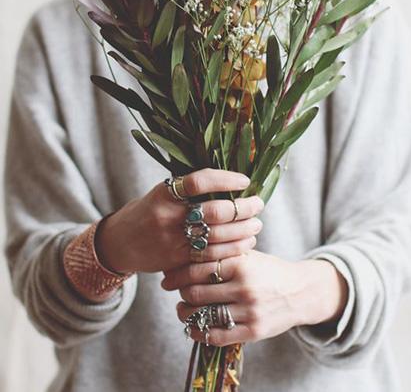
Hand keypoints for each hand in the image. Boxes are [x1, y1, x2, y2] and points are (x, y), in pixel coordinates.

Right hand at [95, 169, 263, 274]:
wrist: (120, 243)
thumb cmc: (149, 211)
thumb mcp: (163, 193)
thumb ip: (189, 188)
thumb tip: (231, 180)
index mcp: (164, 193)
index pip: (199, 181)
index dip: (225, 180)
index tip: (245, 180)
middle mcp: (167, 216)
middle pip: (213, 212)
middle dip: (242, 208)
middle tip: (258, 205)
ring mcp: (171, 241)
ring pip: (215, 238)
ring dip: (242, 232)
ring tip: (256, 225)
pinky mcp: (176, 262)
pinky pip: (209, 258)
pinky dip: (231, 251)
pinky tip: (245, 245)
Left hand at [162, 251, 348, 345]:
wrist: (300, 291)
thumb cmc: (268, 270)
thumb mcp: (249, 254)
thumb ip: (223, 252)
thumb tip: (186, 248)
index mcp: (242, 264)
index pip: (199, 268)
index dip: (179, 272)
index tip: (168, 274)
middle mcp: (245, 287)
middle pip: (197, 292)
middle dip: (180, 291)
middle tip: (173, 288)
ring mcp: (249, 311)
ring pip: (204, 315)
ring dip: (185, 313)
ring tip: (181, 308)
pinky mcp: (253, 332)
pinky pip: (217, 336)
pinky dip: (199, 333)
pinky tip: (192, 327)